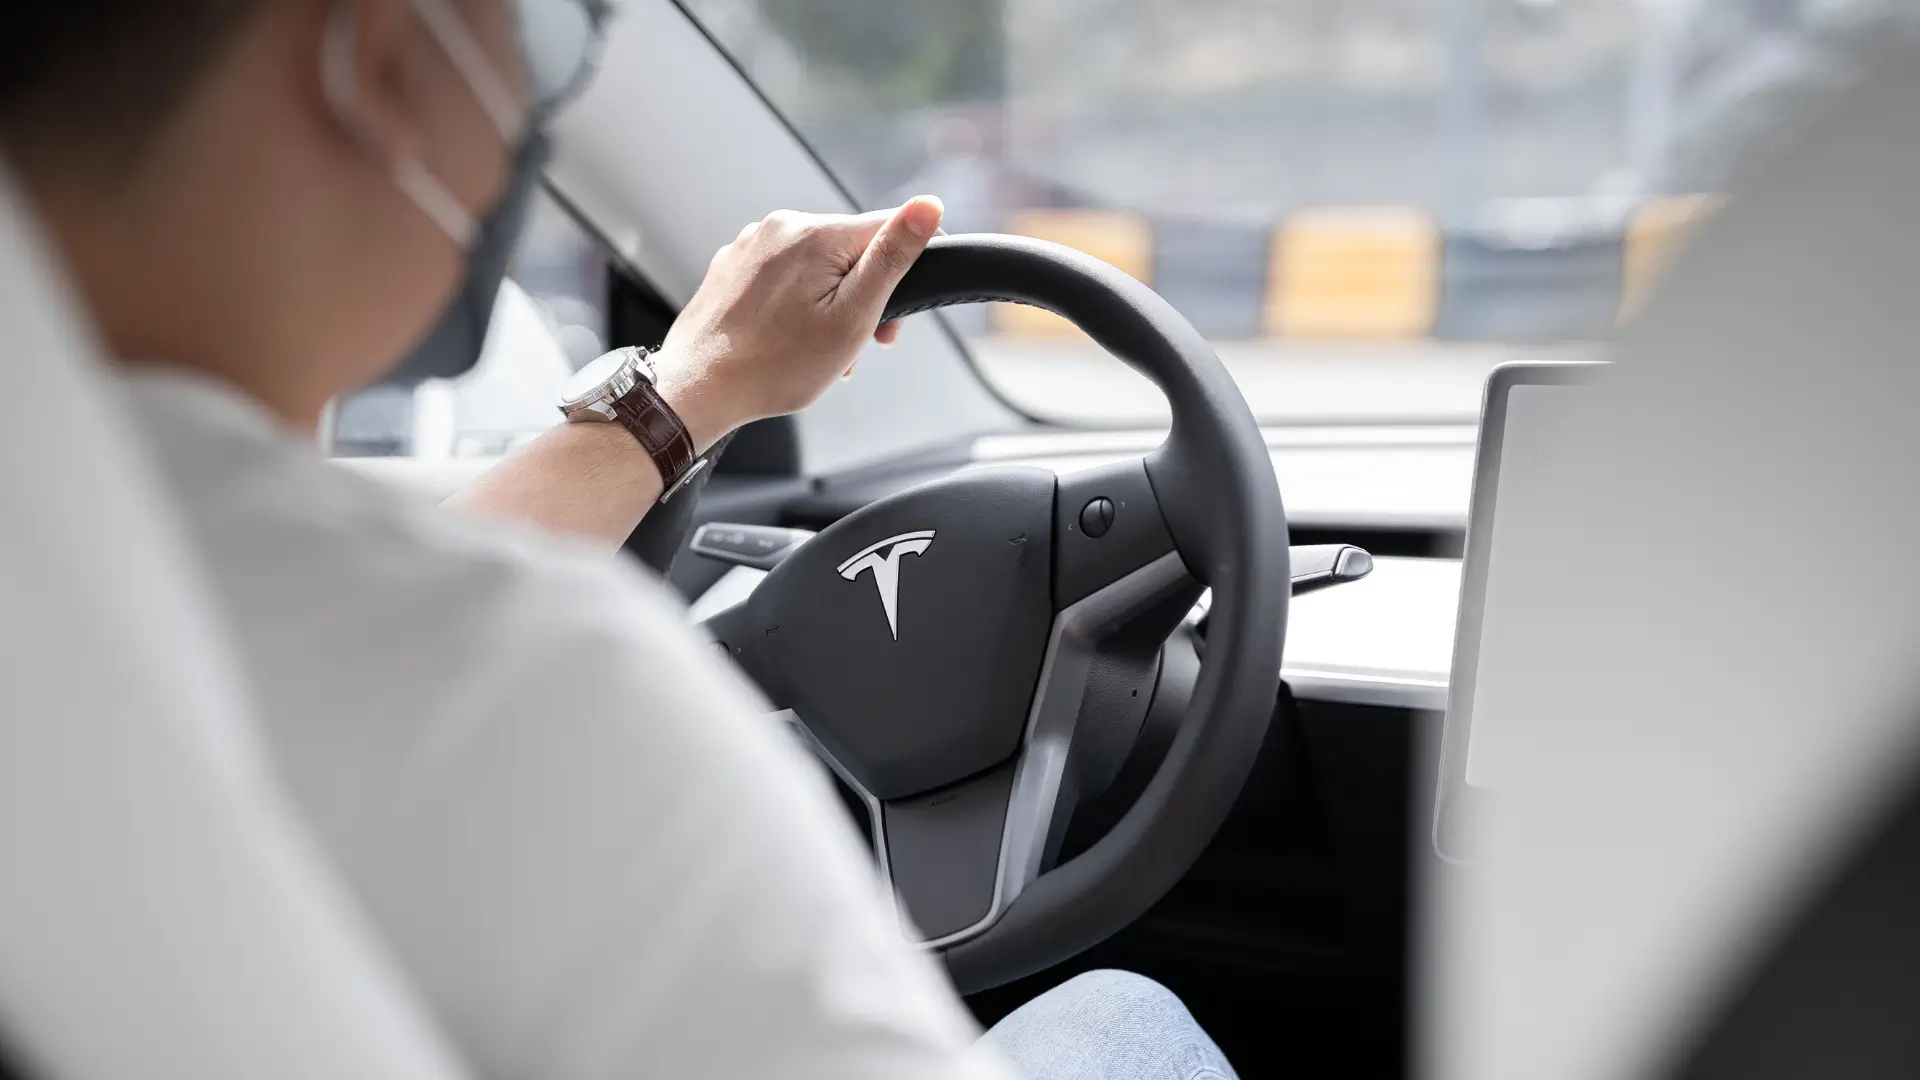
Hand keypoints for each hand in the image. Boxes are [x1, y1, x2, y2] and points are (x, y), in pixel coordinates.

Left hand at [651, 196, 945, 450]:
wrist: (698, 388)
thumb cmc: (775, 365)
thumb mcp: (852, 316)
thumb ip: (892, 257)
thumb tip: (928, 207)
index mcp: (816, 234)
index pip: (888, 226)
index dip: (910, 264)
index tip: (901, 312)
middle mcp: (781, 227)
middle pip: (850, 249)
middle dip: (865, 295)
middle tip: (862, 345)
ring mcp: (752, 245)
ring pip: (817, 265)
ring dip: (832, 303)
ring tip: (822, 351)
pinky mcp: (734, 266)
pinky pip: (783, 275)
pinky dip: (798, 304)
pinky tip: (790, 340)